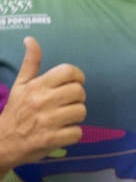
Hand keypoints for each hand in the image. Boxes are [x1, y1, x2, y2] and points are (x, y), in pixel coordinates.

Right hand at [0, 37, 85, 170]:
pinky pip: (77, 132)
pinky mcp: (52, 139)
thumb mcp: (20, 85)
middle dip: (76, 98)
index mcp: (36, 86)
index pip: (69, 72)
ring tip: (62, 118)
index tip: (73, 84)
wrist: (3, 142)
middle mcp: (42, 101)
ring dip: (75, 117)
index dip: (77, 77)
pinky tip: (60, 132)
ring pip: (81, 112)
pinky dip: (72, 134)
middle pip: (79, 92)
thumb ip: (31, 63)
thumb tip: (31, 39)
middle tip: (65, 103)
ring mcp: (48, 121)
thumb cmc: (16, 111)